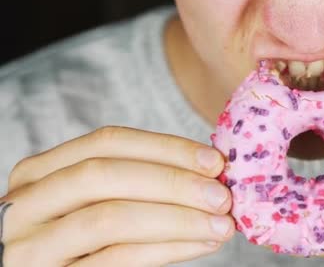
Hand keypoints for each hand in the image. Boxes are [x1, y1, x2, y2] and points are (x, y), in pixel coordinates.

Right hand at [0, 126, 234, 265]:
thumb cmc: (82, 242)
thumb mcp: (95, 202)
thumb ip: (137, 181)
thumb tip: (210, 169)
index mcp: (40, 172)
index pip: (108, 142)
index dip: (167, 148)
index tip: (215, 161)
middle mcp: (26, 203)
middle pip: (106, 175)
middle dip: (174, 182)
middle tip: (222, 195)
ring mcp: (31, 246)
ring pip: (111, 218)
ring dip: (178, 219)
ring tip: (222, 224)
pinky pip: (117, 259)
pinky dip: (167, 249)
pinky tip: (200, 244)